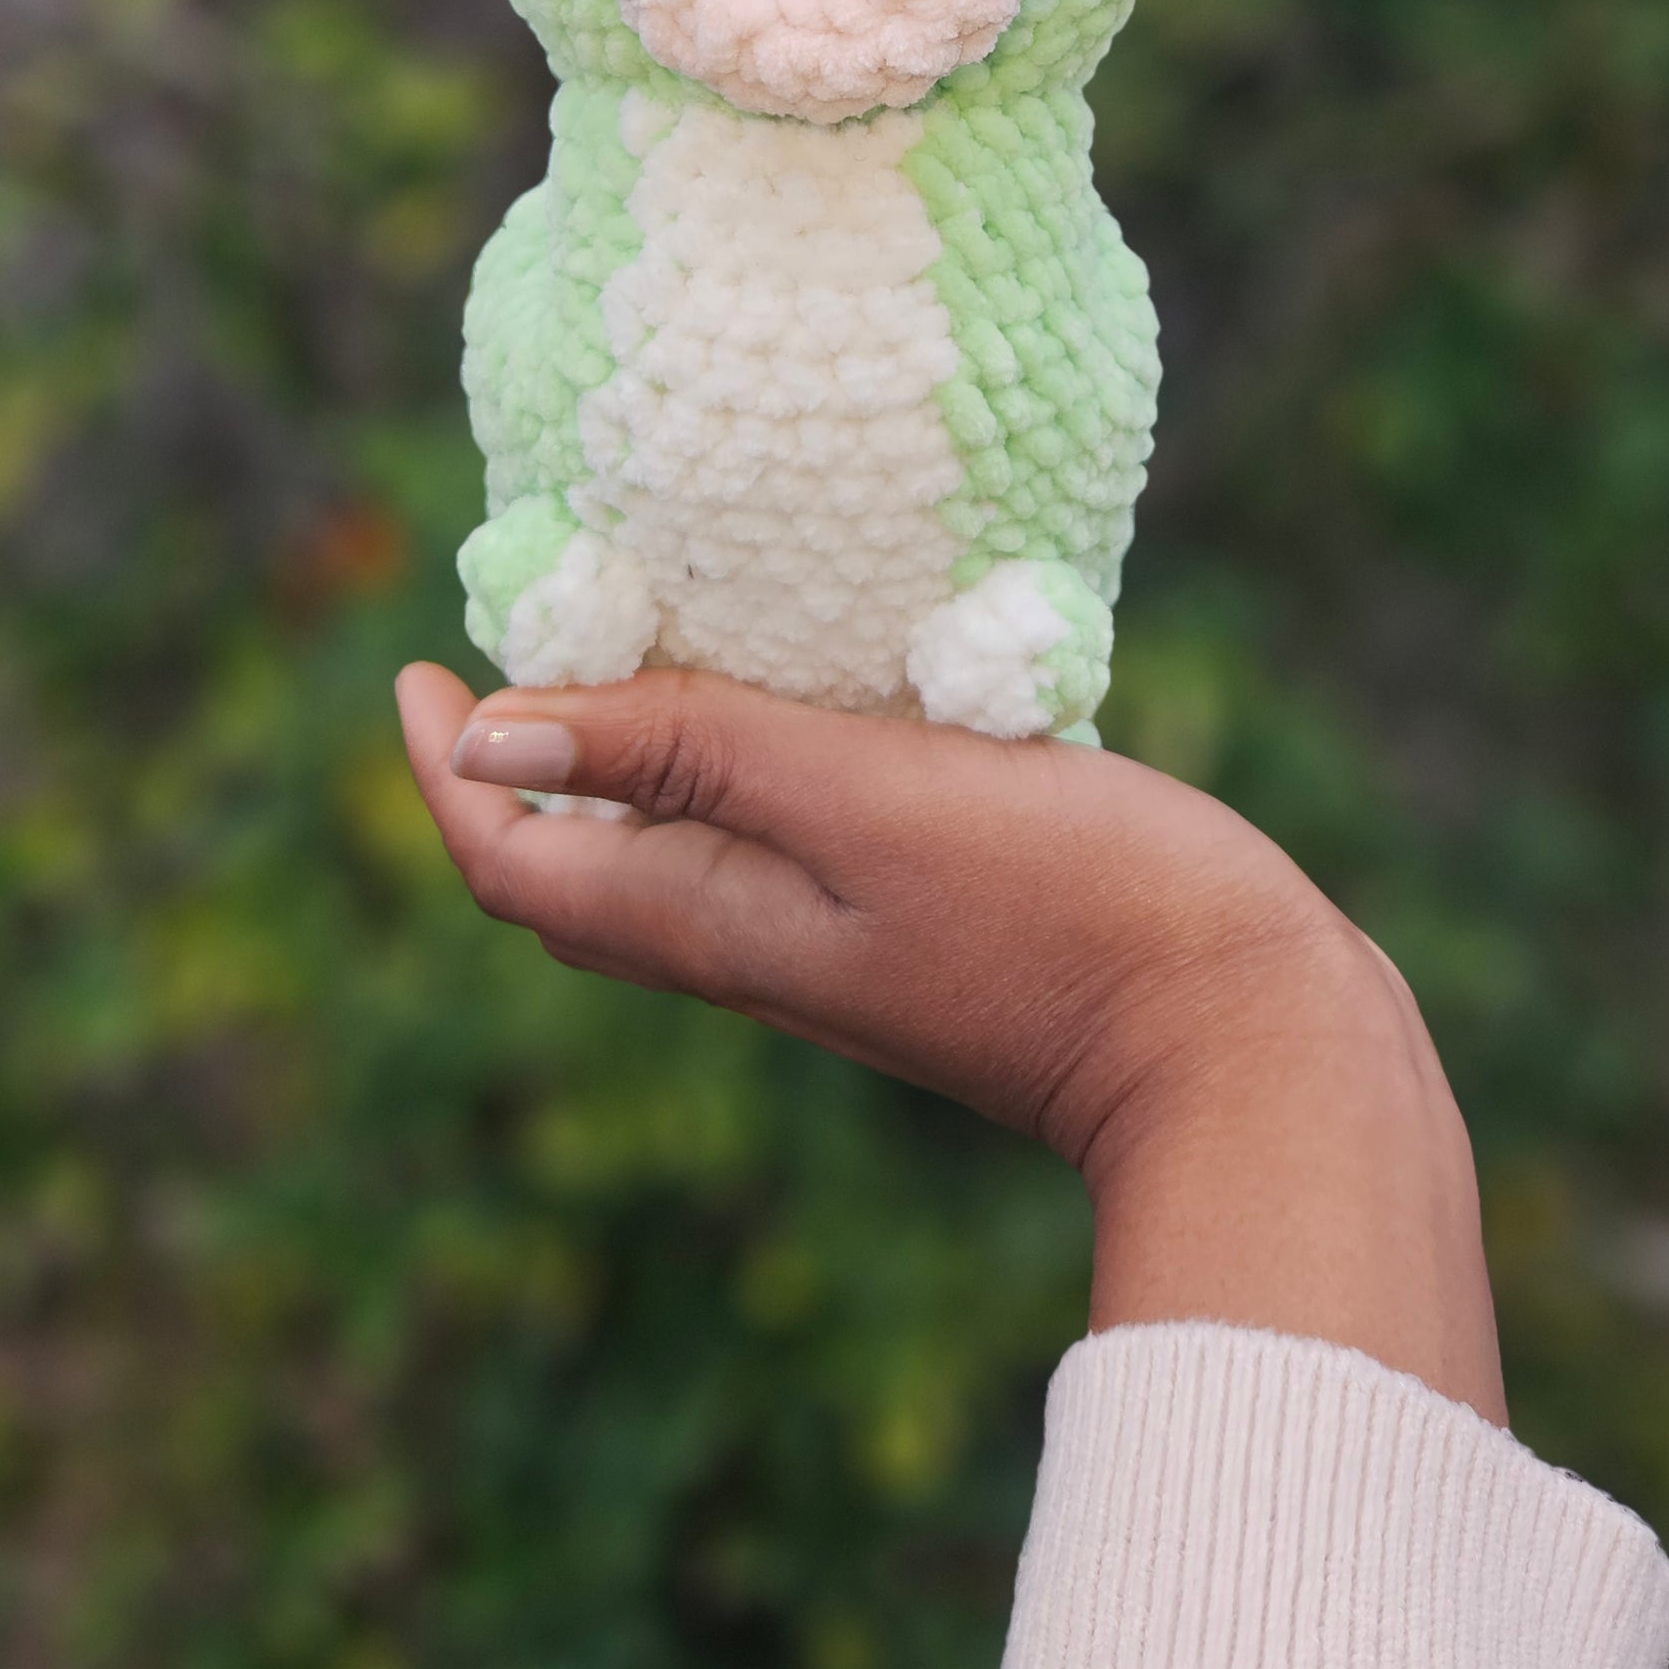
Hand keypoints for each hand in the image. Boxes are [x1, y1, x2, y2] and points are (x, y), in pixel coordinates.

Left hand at [396, 663, 1505, 1424]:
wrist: (1251, 1041)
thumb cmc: (1069, 906)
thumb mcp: (864, 799)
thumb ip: (691, 751)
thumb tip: (491, 730)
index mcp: (721, 924)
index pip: (515, 863)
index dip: (444, 769)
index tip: (418, 663)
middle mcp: (761, 946)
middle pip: (582, 865)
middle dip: (519, 757)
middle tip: (516, 628)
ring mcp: (845, 941)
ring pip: (681, 848)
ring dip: (630, 751)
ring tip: (639, 633)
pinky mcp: (927, 919)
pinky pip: (784, 835)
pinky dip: (745, 755)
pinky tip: (805, 679)